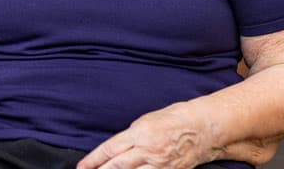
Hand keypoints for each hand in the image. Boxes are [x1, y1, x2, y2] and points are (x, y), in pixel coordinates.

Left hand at [76, 106, 204, 168]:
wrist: (202, 128)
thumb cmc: (173, 119)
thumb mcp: (145, 121)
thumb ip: (129, 137)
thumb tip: (114, 151)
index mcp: (140, 133)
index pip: (110, 149)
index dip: (93, 160)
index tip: (82, 167)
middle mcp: (148, 150)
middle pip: (117, 166)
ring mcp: (160, 165)